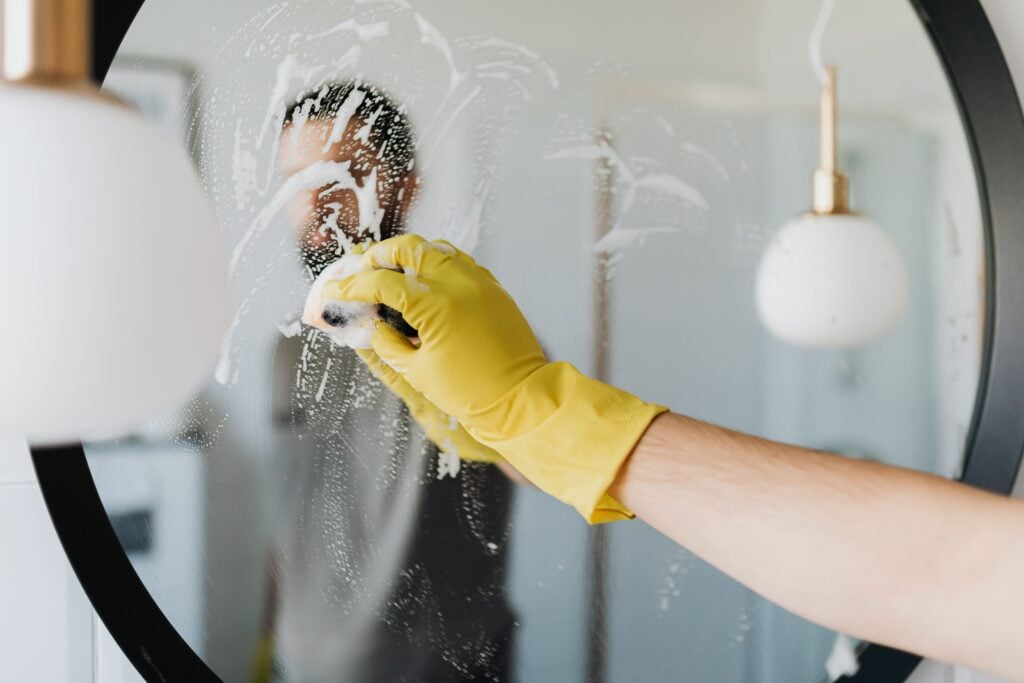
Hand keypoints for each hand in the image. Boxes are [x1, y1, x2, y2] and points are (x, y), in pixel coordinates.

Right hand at [326, 234, 666, 521]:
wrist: (521, 400)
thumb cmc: (470, 393)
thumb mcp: (416, 371)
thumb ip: (387, 342)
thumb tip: (371, 323)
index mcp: (436, 305)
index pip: (381, 282)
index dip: (351, 287)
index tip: (334, 291)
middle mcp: (459, 284)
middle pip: (409, 247)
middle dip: (379, 255)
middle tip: (362, 270)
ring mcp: (480, 282)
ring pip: (436, 248)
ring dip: (409, 254)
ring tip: (390, 271)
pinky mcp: (494, 288)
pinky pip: (460, 262)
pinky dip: (437, 264)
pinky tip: (424, 281)